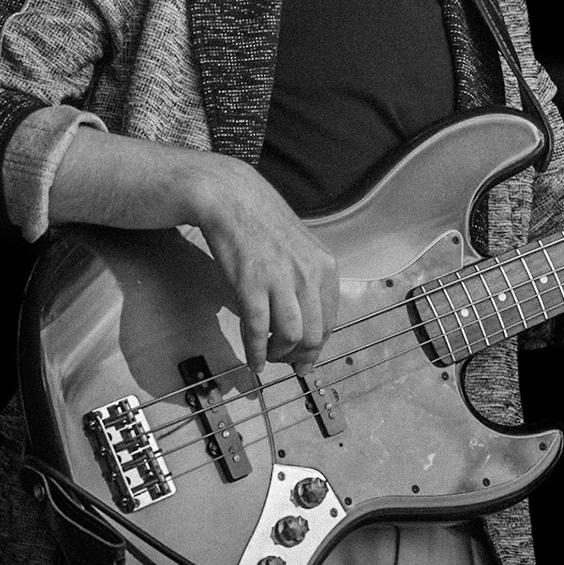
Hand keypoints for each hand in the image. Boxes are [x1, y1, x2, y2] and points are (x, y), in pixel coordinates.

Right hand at [191, 159, 340, 382]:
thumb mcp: (301, 249)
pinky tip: (253, 362)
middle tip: (288, 364)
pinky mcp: (252, 285)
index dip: (318, 345)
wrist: (233, 200)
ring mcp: (281, 281)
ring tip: (269, 358)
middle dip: (302, 356)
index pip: (330, 320)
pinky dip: (256, 352)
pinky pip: (258, 330)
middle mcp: (309, 275)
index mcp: (325, 267)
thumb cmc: (265, 223)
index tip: (307, 357)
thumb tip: (307, 317)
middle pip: (314, 333)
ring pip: (291, 336)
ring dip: (280, 356)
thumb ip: (308, 280)